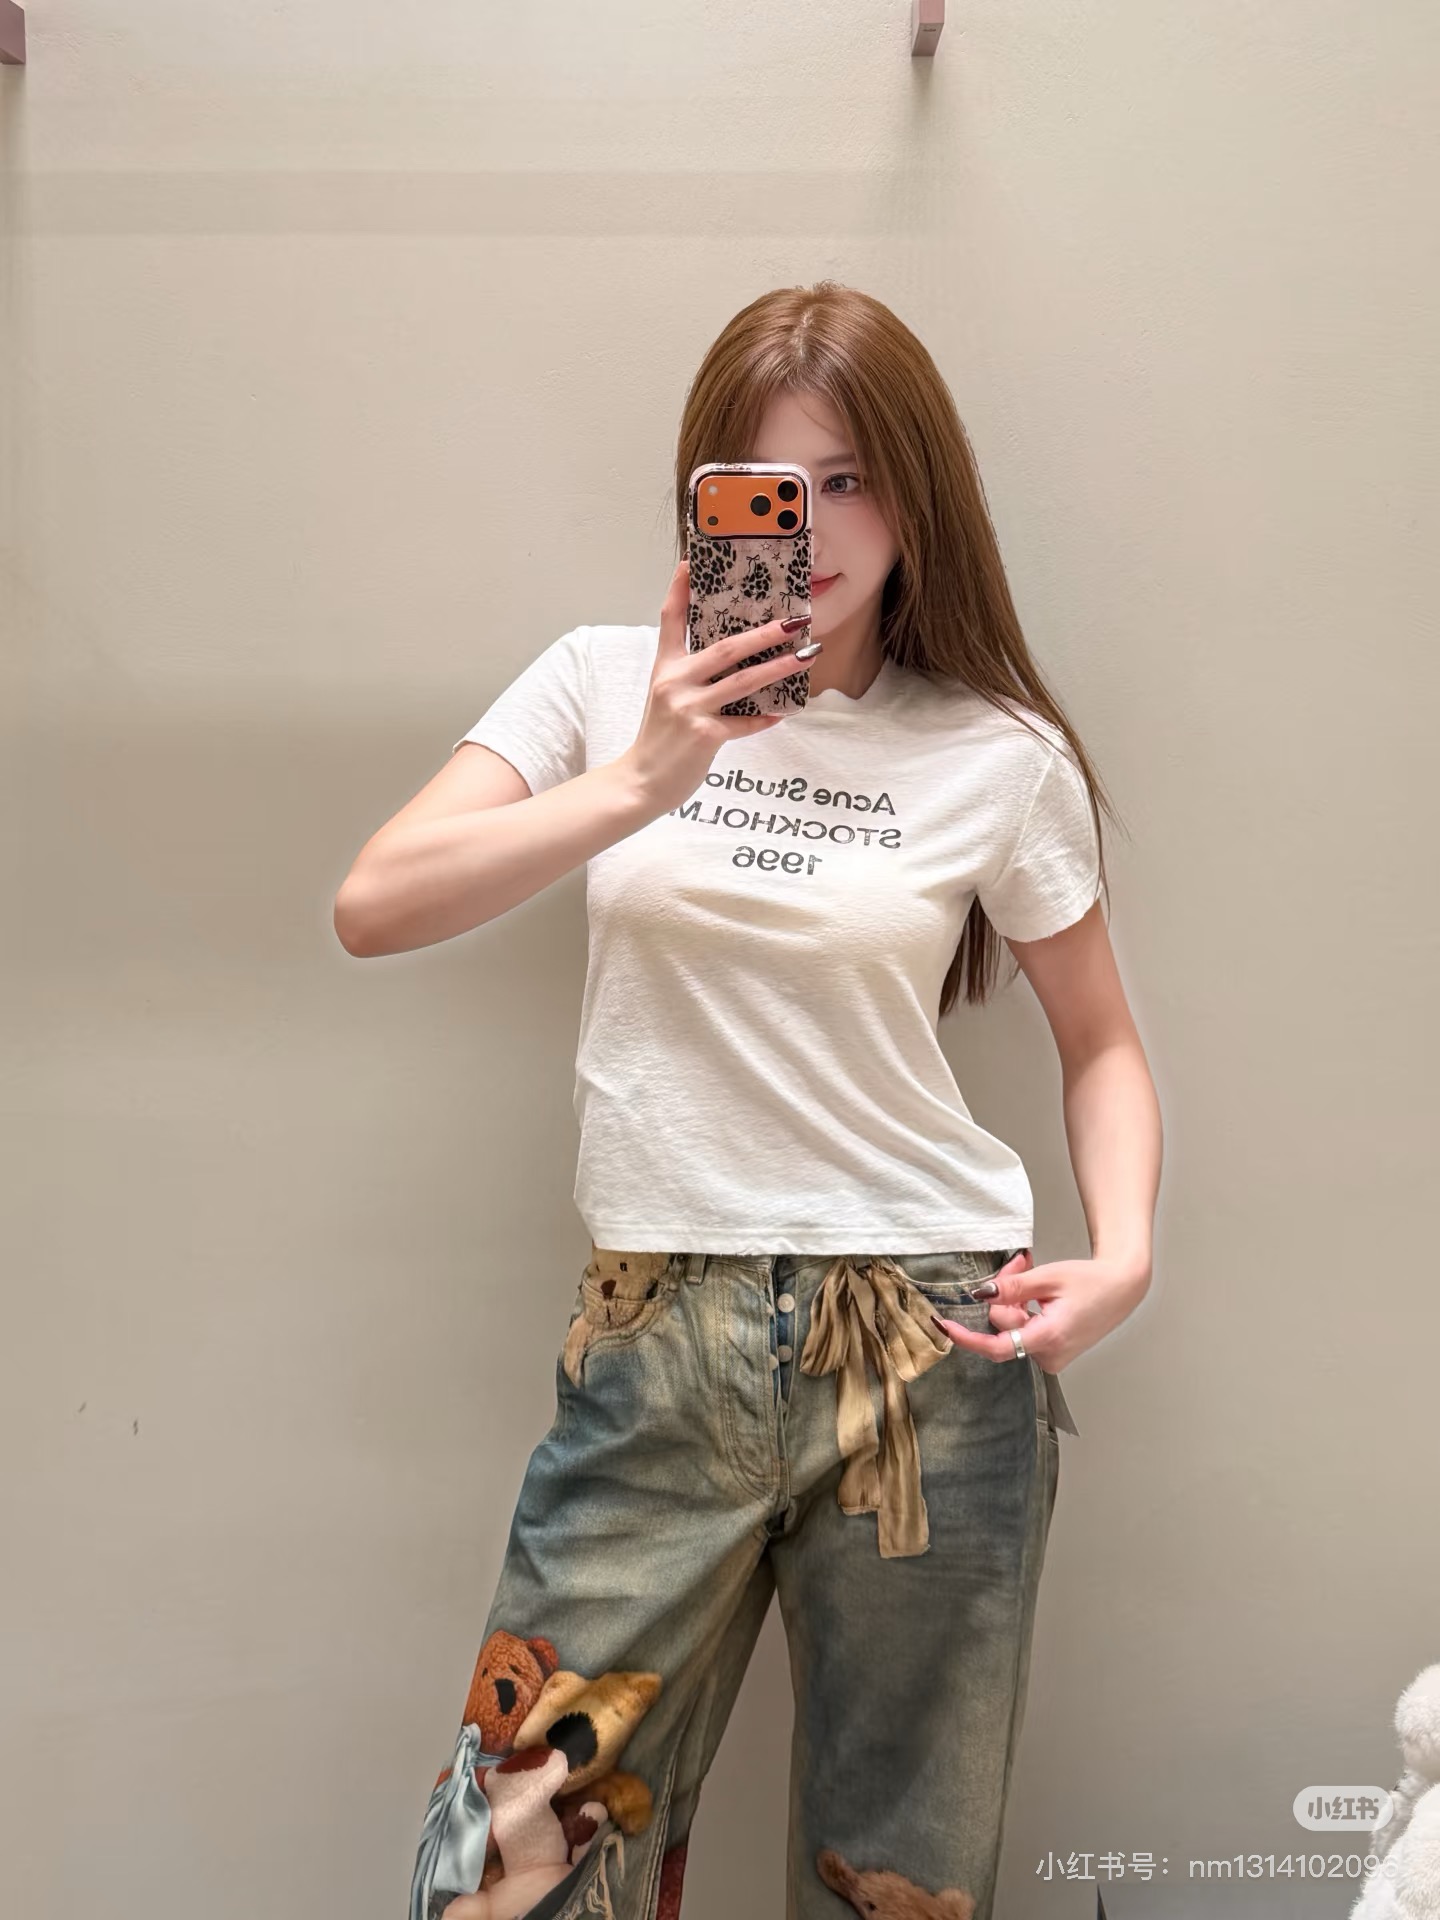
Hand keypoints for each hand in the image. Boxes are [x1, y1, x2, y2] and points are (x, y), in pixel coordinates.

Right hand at [619, 558, 812, 813]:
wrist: (640, 782)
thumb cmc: (659, 740)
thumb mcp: (666, 699)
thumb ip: (691, 677)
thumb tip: (733, 662)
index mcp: (665, 668)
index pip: (670, 619)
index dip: (680, 589)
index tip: (692, 562)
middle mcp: (675, 682)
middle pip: (726, 647)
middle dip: (765, 632)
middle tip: (795, 620)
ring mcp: (689, 708)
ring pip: (743, 681)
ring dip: (779, 667)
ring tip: (806, 655)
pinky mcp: (703, 735)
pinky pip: (744, 722)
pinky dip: (764, 719)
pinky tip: (783, 713)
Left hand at [930, 1248, 1150, 1372]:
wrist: (1123, 1287)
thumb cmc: (1093, 1281)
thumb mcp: (1048, 1278)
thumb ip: (1011, 1288)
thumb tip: (979, 1294)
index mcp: (1048, 1338)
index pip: (995, 1347)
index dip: (966, 1337)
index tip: (944, 1326)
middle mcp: (1050, 1355)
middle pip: (1004, 1328)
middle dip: (1003, 1295)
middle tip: (1018, 1264)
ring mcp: (1053, 1356)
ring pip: (1013, 1328)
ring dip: (1015, 1299)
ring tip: (1029, 1270)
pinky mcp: (1054, 1352)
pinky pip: (1025, 1332)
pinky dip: (1024, 1309)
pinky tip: (1036, 1291)